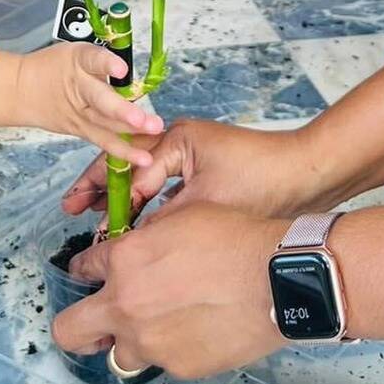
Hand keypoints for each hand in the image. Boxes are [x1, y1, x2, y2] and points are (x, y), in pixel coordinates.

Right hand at [15, 44, 164, 164]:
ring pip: (105, 126)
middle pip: (101, 101)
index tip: (122, 69)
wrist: (20, 90)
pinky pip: (104, 141)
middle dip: (124, 112)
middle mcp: (79, 89)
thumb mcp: (76, 52)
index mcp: (78, 62)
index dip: (107, 64)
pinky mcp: (80, 130)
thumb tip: (135, 71)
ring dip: (131, 134)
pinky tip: (143, 158)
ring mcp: (79, 114)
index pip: (92, 60)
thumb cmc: (54, 67)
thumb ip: (104, 61)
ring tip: (153, 136)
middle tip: (147, 120)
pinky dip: (123, 151)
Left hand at [52, 202, 286, 379]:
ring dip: (131, 340)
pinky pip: (163, 361)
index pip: (83, 268)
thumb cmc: (235, 238)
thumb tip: (134, 250)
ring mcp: (150, 343)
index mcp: (123, 260)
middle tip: (92, 321)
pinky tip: (199, 330)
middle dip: (75, 325)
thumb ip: (145, 239)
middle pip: (69, 331)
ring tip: (162, 326)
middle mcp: (126, 305)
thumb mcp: (181, 218)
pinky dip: (173, 349)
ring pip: (119, 354)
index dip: (87, 269)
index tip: (94, 273)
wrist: (276, 278)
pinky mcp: (178, 367)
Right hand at [61, 117, 324, 222]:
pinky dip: (146, 204)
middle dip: (100, 188)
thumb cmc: (264, 183)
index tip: (81, 216)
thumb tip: (128, 245)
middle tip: (71, 208)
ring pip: (144, 176)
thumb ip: (163, 222)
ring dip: (121, 198)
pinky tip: (135, 227)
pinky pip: (163, 186)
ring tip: (94, 219)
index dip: (103, 194)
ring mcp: (192, 155)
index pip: (128, 165)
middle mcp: (180, 140)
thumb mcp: (205, 205)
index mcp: (176, 138)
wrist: (311, 174)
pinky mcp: (204, 173)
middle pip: (128, 163)